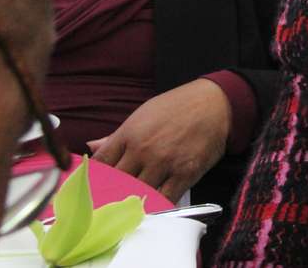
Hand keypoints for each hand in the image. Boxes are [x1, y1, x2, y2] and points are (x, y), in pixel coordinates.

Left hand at [88, 79, 230, 201]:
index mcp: (128, 134)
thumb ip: (117, 135)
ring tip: (131, 205)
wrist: (216, 103)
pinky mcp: (185, 173)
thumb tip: (91, 147)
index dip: (94, 178)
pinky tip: (153, 205)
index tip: (95, 186)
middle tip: (110, 201)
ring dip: (133, 200)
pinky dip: (157, 205)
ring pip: (138, 193)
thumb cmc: (178, 107)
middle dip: (111, 193)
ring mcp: (164, 162)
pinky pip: (165, 199)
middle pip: (116, 183)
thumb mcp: (143, 115)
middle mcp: (143, 150)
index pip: (100, 164)